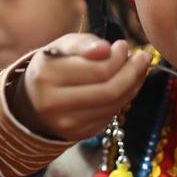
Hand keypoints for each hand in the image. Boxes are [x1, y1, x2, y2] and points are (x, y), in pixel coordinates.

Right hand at [13, 34, 151, 140]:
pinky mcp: (79, 134)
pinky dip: (124, 99)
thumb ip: (84, 43)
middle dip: (132, 72)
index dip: (118, 57)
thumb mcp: (62, 47)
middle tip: (142, 57)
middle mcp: (53, 102)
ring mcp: (66, 122)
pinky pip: (110, 115)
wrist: (33, 102)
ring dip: (132, 85)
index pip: (97, 69)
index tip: (124, 45)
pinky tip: (127, 85)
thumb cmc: (54, 67)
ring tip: (138, 68)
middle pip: (109, 90)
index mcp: (46, 75)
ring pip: (113, 105)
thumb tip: (106, 49)